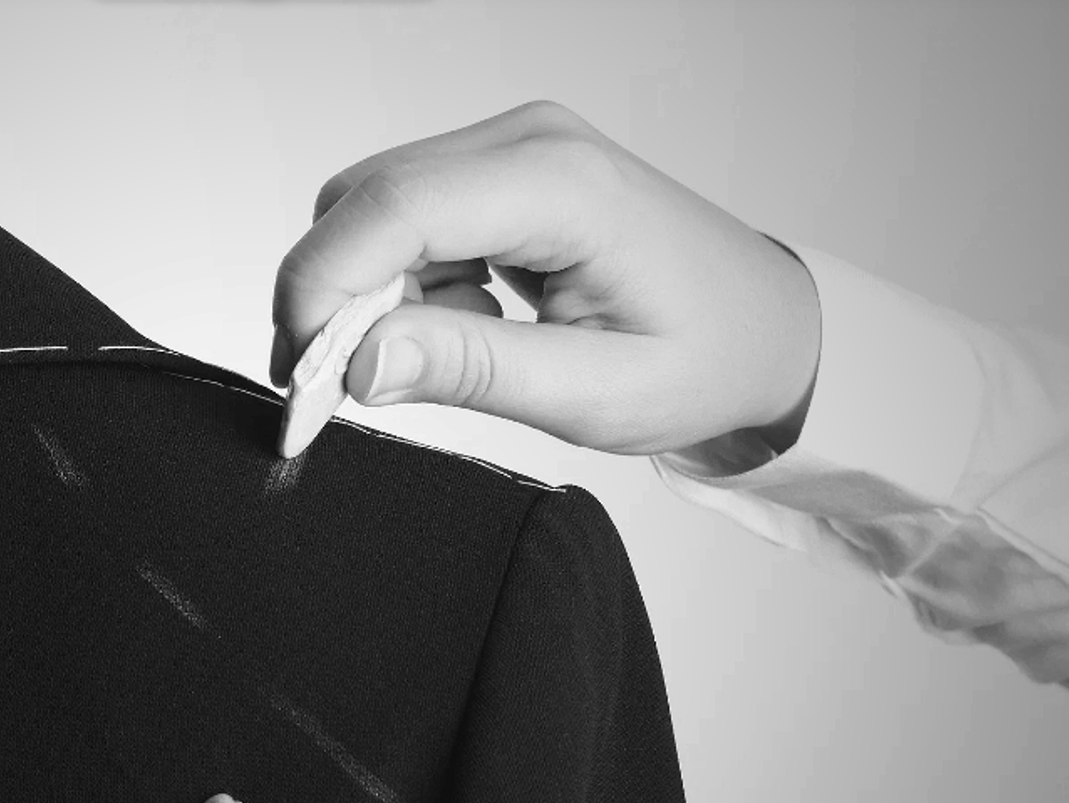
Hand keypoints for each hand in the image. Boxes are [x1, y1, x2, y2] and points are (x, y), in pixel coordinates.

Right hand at [270, 99, 820, 458]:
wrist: (769, 327)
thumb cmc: (705, 358)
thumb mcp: (594, 394)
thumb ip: (472, 371)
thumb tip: (359, 361)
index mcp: (560, 185)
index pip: (391, 209)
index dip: (320, 290)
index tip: (300, 376)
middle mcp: (528, 142)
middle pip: (364, 200)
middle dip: (329, 297)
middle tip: (341, 391)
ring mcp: (513, 148)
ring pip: (374, 209)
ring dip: (369, 295)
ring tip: (433, 361)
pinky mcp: (503, 171)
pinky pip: (408, 219)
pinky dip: (403, 284)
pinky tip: (462, 327)